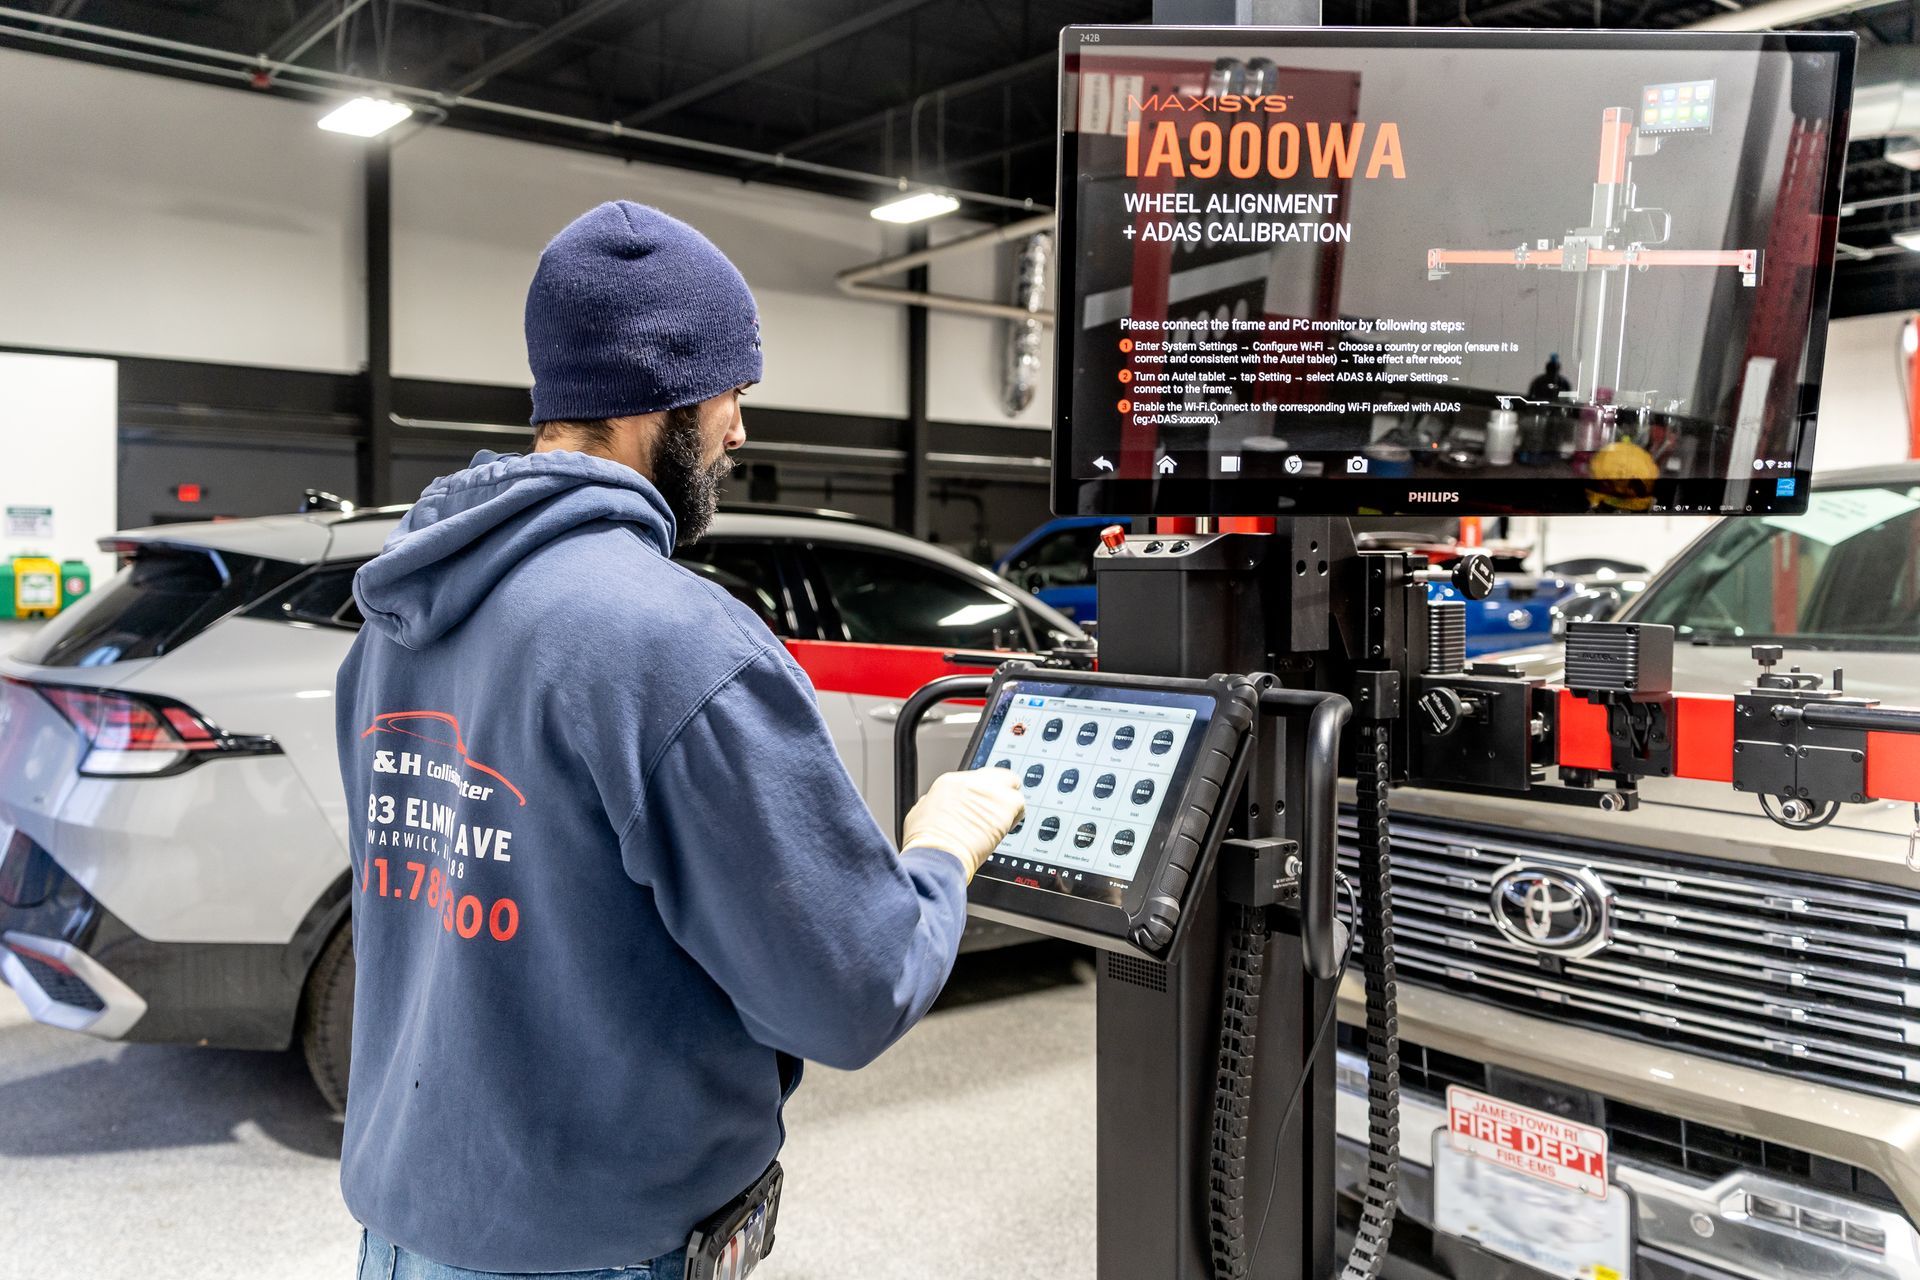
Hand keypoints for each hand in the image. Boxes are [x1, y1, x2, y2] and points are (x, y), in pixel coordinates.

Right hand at [900, 768, 1024, 880]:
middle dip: (1001, 791)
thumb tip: (933, 805)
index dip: (982, 793)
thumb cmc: (926, 843)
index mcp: (950, 782)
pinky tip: (1005, 830)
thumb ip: (931, 804)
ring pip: (1012, 789)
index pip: (977, 779)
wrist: (937, 855)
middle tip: (999, 809)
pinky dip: (1015, 818)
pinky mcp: (1004, 805)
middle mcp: (971, 782)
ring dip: (1009, 806)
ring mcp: (989, 792)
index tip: (982, 804)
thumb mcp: (918, 814)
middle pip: (999, 775)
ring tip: (1001, 824)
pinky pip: (1020, 806)